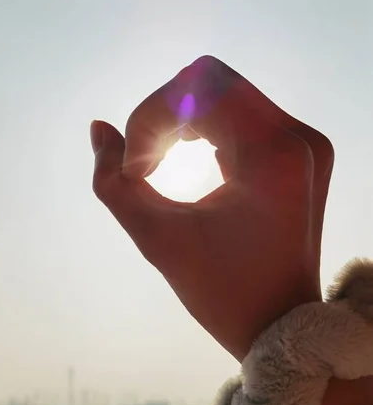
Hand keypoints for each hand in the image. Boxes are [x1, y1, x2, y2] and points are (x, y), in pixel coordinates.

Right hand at [91, 56, 333, 361]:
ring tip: (160, 164)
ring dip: (181, 119)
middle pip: (210, 79)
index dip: (148, 121)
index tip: (134, 174)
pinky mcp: (301, 153)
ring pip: (226, 92)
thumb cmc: (222, 293)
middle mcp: (299, 137)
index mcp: (273, 154)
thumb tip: (98, 129)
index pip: (196, 87)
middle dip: (162, 115)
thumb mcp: (158, 240)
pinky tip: (193, 161)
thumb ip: (113, 183)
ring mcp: (305, 142)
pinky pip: (243, 114)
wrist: (281, 324)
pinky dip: (205, 128)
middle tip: (143, 166)